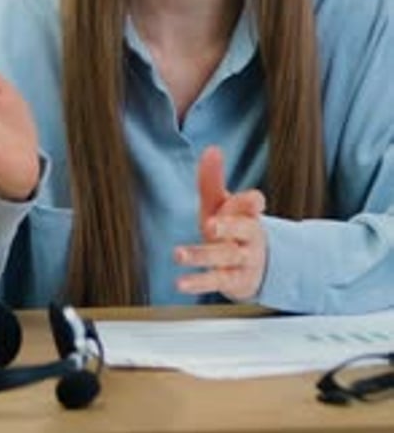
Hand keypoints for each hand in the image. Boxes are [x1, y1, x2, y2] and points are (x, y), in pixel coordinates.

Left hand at [174, 145, 266, 300]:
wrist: (253, 268)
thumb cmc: (232, 229)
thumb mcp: (222, 204)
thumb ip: (213, 179)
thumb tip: (212, 149)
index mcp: (248, 214)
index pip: (254, 204)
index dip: (252, 202)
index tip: (253, 200)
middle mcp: (249, 237)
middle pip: (243, 230)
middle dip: (228, 227)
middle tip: (210, 225)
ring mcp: (243, 260)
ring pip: (225, 257)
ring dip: (201, 255)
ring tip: (178, 254)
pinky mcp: (234, 281)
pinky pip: (216, 281)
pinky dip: (198, 283)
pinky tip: (180, 283)